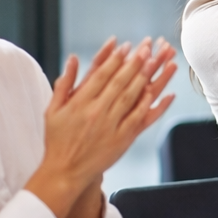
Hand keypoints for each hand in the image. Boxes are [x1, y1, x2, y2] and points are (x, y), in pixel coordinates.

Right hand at [27, 37, 176, 217]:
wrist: (65, 171)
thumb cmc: (58, 139)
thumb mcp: (53, 110)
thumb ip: (64, 83)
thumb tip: (72, 58)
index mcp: (80, 103)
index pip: (101, 75)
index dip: (116, 59)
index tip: (127, 46)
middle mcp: (97, 112)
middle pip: (120, 82)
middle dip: (135, 63)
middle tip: (148, 48)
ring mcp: (112, 126)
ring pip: (133, 97)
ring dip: (147, 78)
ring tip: (159, 63)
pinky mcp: (123, 139)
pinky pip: (141, 118)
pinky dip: (153, 105)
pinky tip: (164, 93)